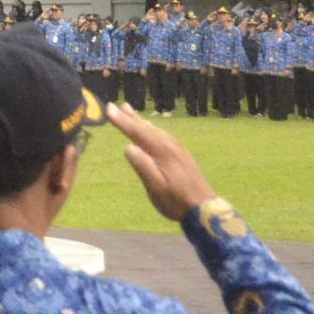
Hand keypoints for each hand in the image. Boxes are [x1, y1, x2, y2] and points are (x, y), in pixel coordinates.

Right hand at [112, 105, 214, 222]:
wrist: (204, 208)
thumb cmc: (176, 201)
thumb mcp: (156, 188)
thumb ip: (143, 167)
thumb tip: (127, 147)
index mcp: (162, 152)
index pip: (138, 133)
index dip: (122, 121)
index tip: (109, 109)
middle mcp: (170, 146)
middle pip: (147, 128)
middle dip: (130, 117)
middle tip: (116, 105)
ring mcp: (178, 150)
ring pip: (156, 131)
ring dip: (142, 121)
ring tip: (130, 112)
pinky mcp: (182, 155)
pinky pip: (163, 136)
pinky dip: (153, 129)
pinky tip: (153, 132)